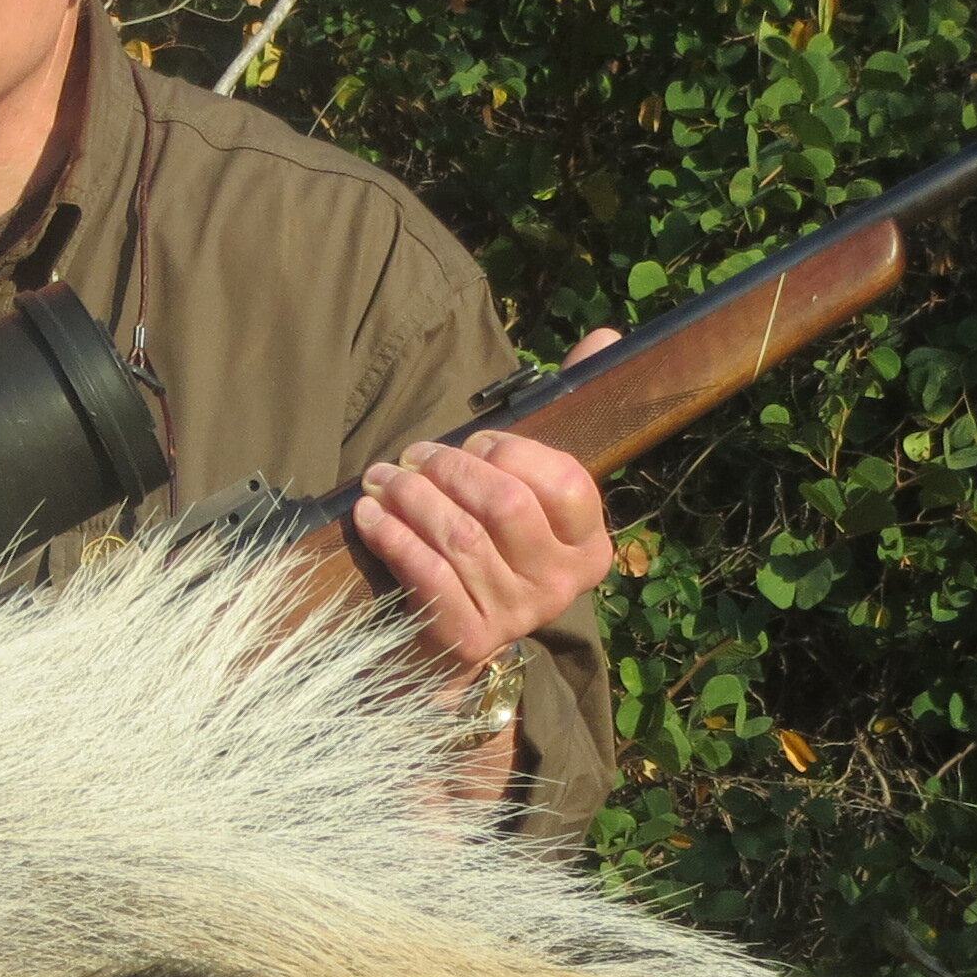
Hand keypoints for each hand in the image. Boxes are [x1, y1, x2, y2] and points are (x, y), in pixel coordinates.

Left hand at [351, 393, 618, 692]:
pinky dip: (393, 538)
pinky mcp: (469, 639)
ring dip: (412, 498)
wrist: (450, 638)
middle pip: (506, 505)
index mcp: (589, 544)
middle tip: (412, 455)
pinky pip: (429, 576)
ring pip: (461, 538)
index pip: (564, 482)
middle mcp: (562, 584)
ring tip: (380, 477)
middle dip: (450, 468)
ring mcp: (517, 615)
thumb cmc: (491, 545)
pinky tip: (369, 515)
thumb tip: (607, 336)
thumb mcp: (529, 487)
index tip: (472, 442)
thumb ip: (562, 414)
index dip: (510, 451)